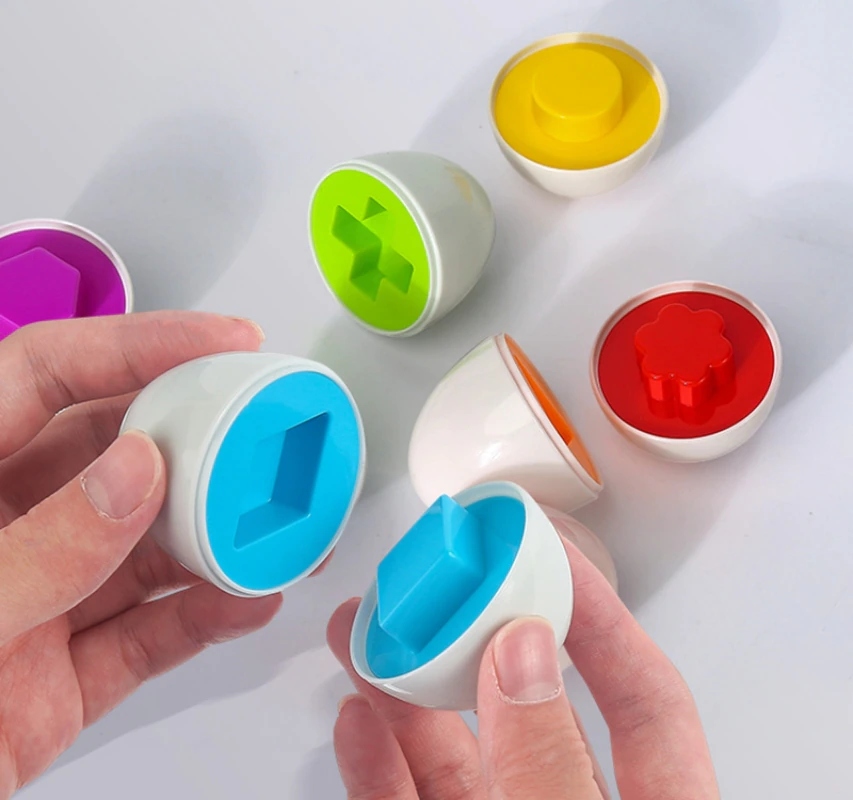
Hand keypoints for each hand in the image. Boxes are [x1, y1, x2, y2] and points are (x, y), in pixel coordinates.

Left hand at [0, 312, 283, 795]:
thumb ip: (42, 545)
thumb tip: (134, 473)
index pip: (45, 374)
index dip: (136, 342)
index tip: (222, 342)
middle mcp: (6, 530)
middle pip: (117, 454)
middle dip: (200, 440)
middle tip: (267, 431)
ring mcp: (42, 599)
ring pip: (147, 545)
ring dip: (218, 534)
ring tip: (278, 524)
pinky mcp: (69, 671)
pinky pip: (151, 632)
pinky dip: (205, 617)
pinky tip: (248, 600)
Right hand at [328, 530, 719, 798]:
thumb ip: (550, 764)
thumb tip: (521, 653)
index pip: (643, 699)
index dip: (601, 617)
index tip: (550, 551)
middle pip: (528, 709)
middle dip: (472, 635)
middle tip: (437, 580)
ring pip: (459, 756)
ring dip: (406, 690)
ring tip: (368, 630)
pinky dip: (380, 766)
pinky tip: (358, 722)